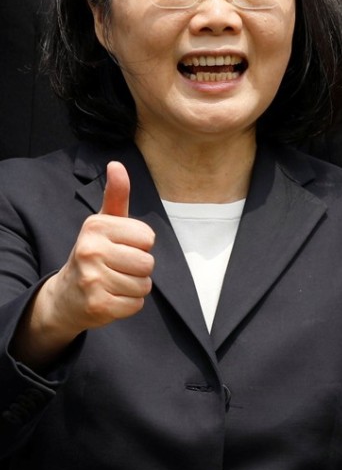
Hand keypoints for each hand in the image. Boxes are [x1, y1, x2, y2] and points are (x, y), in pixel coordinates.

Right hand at [15, 162, 155, 367]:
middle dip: (138, 268)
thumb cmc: (94, 253)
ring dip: (134, 287)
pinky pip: (136, 304)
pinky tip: (111, 297)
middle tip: (117, 267)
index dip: (140, 245)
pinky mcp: (97, 306)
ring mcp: (92, 280)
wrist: (66, 296)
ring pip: (144, 285)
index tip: (120, 246)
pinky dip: (129, 304)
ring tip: (114, 282)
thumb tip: (116, 164)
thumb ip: (116, 195)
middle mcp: (90, 251)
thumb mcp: (104, 223)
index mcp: (95, 226)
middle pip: (148, 263)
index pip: (148, 237)